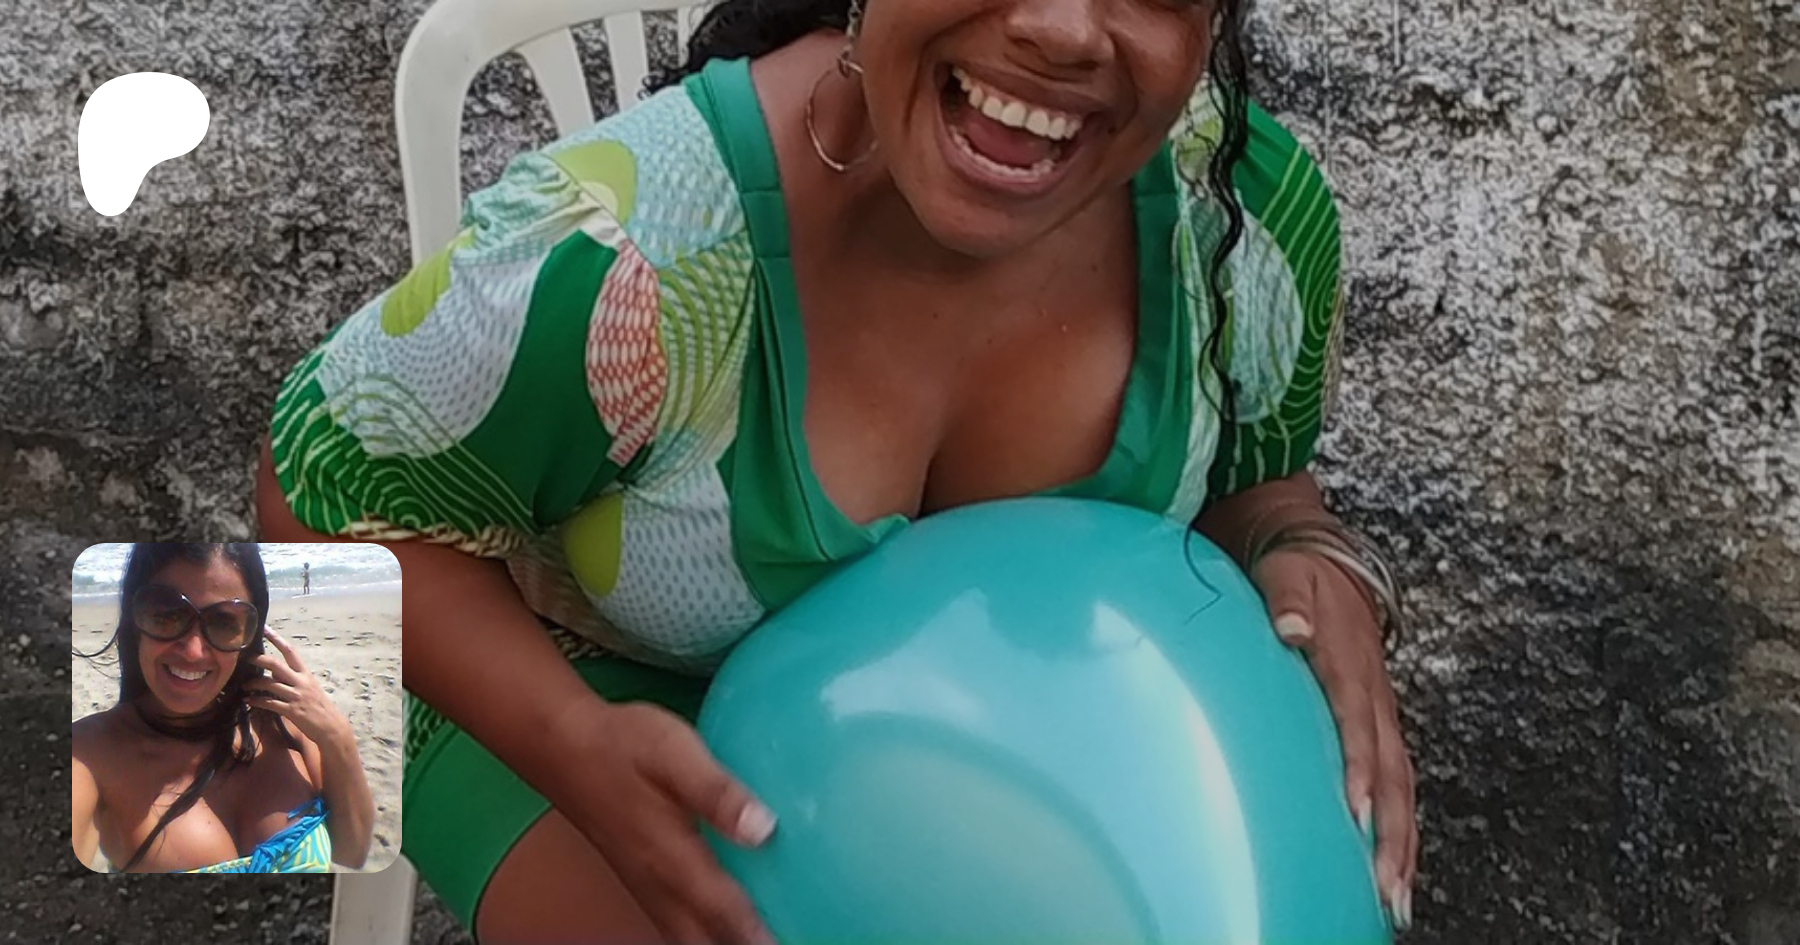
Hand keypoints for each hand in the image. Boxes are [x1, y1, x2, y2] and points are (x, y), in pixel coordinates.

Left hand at [244, 627, 351, 747]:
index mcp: (306, 674)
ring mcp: (296, 696)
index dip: (277, 639)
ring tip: (243, 685)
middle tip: (244, 658)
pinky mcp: (292, 711)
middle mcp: (301, 682)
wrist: (331, 726)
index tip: (264, 628)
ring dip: (253, 684)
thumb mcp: (309, 688)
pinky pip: (270, 703)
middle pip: (276, 665)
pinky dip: (256, 701)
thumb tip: (273, 673)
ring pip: (269, 684)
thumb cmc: (319, 706)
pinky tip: (248, 701)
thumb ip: (292, 678)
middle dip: (258, 660)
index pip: (290, 651)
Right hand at [554, 700, 776, 944]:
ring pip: (690, 938)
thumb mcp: (674, 752)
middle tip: (784, 938)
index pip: (724, 913)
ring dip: (723, 943)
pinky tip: (727, 925)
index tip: (787, 941)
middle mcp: (658, 885)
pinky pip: (678, 925)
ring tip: (761, 937)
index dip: (758, 935)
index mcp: (672, 857)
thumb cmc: (621, 745)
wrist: (563, 747)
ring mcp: (647, 888)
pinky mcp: (643, 882)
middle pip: (706, 940)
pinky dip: (706, 933)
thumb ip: (717, 792)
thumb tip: (764, 828)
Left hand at [1253, 548, 1417, 931]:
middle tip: (1387, 884)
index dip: (1358, 765)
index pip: (1356, 719)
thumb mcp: (1284, 572)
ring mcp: (1382, 713)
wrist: (1321, 554)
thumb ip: (1286, 599)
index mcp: (1348, 661)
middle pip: (1392, 771)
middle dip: (1392, 831)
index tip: (1356, 809)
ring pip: (1401, 786)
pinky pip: (1397, 783)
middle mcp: (1374, 694)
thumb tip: (1290, 627)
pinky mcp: (1380, 725)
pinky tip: (1393, 869)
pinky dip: (1399, 828)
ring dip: (1401, 843)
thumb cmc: (1296, 571)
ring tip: (1397, 896)